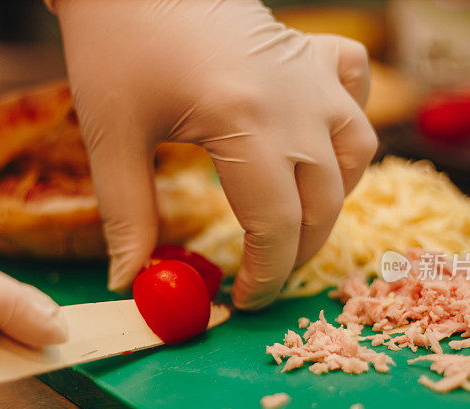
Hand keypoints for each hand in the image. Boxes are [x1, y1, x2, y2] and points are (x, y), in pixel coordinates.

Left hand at [55, 0, 376, 308]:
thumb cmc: (115, 44)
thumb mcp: (113, 136)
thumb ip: (126, 215)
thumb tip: (128, 281)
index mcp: (245, 123)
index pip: (277, 226)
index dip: (265, 277)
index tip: (241, 301)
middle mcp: (296, 100)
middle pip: (324, 202)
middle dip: (297, 254)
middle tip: (262, 278)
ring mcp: (312, 72)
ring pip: (356, 153)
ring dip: (332, 200)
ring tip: (294, 224)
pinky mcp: (313, 51)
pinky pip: (355, 96)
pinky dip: (346, 130)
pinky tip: (316, 145)